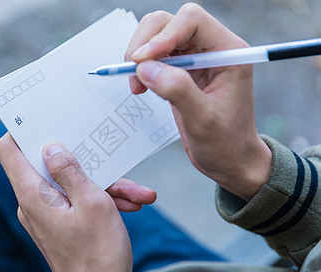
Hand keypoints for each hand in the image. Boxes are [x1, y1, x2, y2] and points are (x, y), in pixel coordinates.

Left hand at [0, 134, 154, 271]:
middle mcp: (33, 203)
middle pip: (48, 165)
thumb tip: (52, 147)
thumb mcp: (93, 202)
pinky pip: (75, 202)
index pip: (8, 150)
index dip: (22, 130)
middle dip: (84, 161)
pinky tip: (131, 204)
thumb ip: (70, 171)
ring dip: (103, 184)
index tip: (44, 118)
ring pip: (70, 185)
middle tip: (111, 157)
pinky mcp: (59, 225)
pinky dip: (100, 200)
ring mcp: (46, 215)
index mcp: (33, 194)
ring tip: (137, 193)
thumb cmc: (99, 254)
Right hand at [125, 4, 271, 201]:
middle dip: (145, 42)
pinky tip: (140, 86)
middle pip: (169, 22)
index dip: (164, 34)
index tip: (142, 60)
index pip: (192, 20)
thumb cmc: (225, 143)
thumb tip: (145, 68)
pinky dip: (141, 66)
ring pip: (157, 35)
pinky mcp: (181, 70)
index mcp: (228, 51)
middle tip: (132, 70)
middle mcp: (211, 48)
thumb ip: (177, 90)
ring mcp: (195, 57)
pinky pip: (154, 55)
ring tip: (136, 84)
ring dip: (139, 55)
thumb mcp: (203, 120)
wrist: (230, 160)